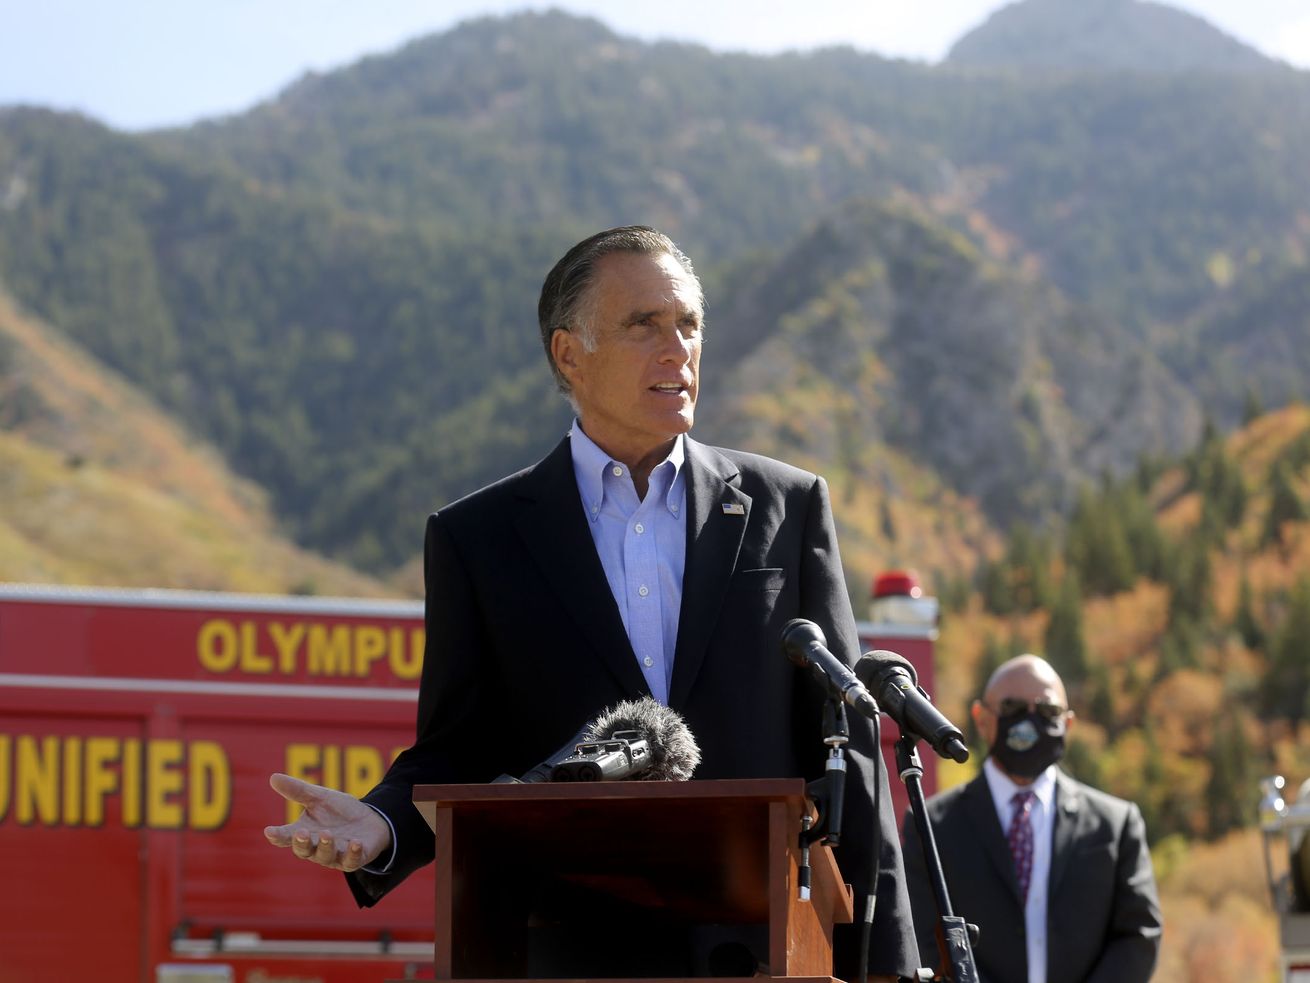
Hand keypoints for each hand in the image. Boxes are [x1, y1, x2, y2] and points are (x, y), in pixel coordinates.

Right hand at [263, 773, 390, 871]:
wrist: (370, 820)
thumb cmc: (339, 811)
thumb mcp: (320, 798)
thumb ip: (298, 791)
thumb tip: (273, 777)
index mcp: (304, 833)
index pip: (286, 837)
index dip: (277, 836)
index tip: (269, 831)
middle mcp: (316, 848)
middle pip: (304, 850)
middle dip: (301, 843)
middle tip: (301, 833)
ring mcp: (335, 855)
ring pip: (326, 856)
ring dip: (325, 845)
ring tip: (326, 834)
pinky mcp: (354, 859)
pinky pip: (352, 860)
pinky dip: (353, 852)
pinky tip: (355, 842)